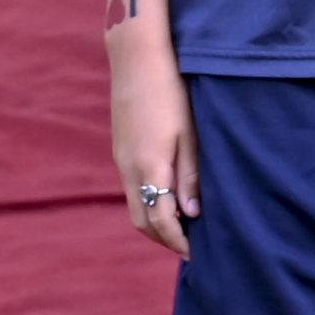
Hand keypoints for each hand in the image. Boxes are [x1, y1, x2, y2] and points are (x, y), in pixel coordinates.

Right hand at [110, 44, 199, 258]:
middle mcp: (130, 169)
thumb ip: (189, 176)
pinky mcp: (120, 150)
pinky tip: (165, 197)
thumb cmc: (171, 93)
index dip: (177, 242)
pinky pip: (131, 189)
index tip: (194, 255)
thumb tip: (192, 214)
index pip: (161, 220)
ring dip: (153, 222)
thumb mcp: (190, 135)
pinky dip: (147, 203)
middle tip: (187, 246)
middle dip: (163, 239)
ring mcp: (121, 160)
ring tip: (179, 226)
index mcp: (150, 167)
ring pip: (134, 206)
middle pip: (142, 221)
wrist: (136, 60)